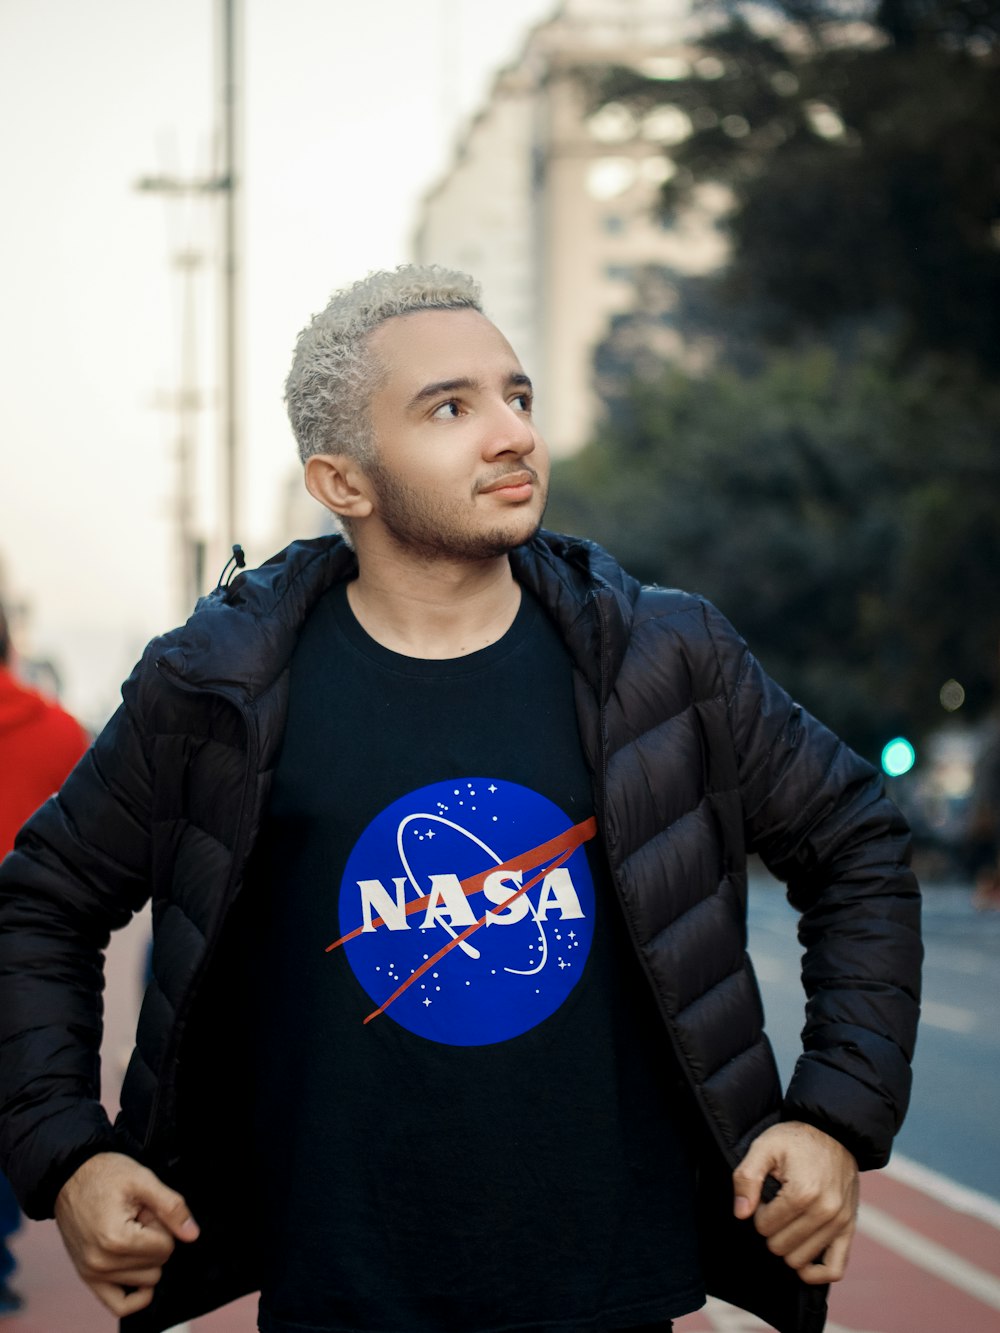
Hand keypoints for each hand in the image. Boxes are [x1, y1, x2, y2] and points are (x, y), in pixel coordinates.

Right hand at [55, 1151, 199, 1315]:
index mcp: (116, 1239)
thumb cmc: (105, 1175)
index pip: (166, 1247)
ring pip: (146, 1282)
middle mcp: (101, 1263)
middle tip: (136, 1218)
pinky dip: (136, 1293)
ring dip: (143, 1257)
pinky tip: (138, 1268)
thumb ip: (172, 1207)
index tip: (145, 1210)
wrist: (70, 1176)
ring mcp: (93, 1274)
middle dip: (153, 1240)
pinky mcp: (89, 1278)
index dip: (161, 1224)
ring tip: (127, 1230)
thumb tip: (192, 1235)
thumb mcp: (143, 1179)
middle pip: (157, 1265)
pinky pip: (121, 1304)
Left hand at [732, 1120, 858, 1283]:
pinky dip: (815, 1272)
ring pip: (800, 1261)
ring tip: (790, 1218)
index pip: (764, 1226)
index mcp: (803, 1192)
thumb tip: (741, 1213)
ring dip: (788, 1245)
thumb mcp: (764, 1146)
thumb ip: (746, 1177)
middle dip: (771, 1229)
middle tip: (776, 1205)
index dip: (758, 1210)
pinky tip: (802, 1260)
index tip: (764, 1194)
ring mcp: (840, 1223)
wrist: (834, 1132)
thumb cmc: (796, 1139)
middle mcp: (826, 1211)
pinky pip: (834, 1269)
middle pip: (780, 1247)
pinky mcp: (849, 1229)